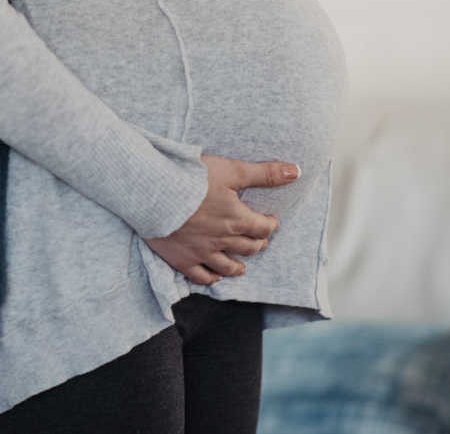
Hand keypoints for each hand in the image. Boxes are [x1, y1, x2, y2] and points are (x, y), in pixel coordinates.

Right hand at [143, 155, 298, 284]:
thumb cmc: (191, 178)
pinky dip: (210, 278)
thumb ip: (264, 174)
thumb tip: (296, 172)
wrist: (154, 193)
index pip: (262, 228)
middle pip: (247, 248)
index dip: (270, 225)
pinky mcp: (181, 259)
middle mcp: (223, 240)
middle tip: (260, 242)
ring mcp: (201, 253)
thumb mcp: (232, 170)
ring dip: (238, 267)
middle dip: (257, 244)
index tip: (271, 222)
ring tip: (242, 268)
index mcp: (237, 219)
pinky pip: (200, 276)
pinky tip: (214, 277)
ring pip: (226, 266)